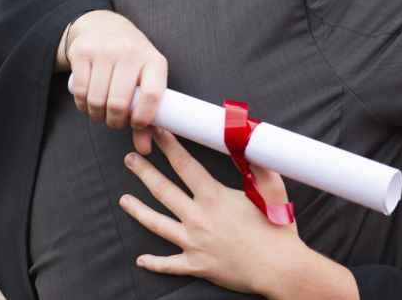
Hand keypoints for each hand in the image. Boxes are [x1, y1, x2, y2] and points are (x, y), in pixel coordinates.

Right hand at [60, 10, 166, 154]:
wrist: (105, 26)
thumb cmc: (132, 61)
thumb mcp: (146, 79)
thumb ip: (147, 113)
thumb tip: (145, 149)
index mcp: (154, 61)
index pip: (153, 94)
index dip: (143, 117)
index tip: (136, 124)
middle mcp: (131, 53)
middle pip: (119, 103)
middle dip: (115, 122)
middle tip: (116, 122)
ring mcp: (105, 51)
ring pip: (97, 100)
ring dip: (97, 115)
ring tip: (103, 113)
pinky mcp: (82, 52)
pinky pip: (79, 91)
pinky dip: (82, 105)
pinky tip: (89, 102)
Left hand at [119, 128, 308, 296]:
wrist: (278, 268)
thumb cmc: (277, 229)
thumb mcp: (272, 190)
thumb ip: (261, 166)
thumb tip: (253, 144)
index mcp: (214, 197)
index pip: (186, 166)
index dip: (170, 147)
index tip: (158, 133)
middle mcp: (198, 218)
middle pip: (163, 190)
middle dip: (144, 172)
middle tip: (130, 159)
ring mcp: (193, 243)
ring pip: (156, 224)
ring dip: (137, 210)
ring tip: (123, 200)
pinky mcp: (195, 265)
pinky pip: (168, 264)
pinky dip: (153, 263)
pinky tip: (141, 259)